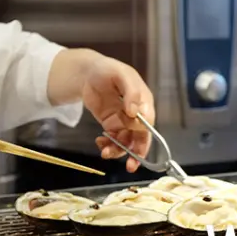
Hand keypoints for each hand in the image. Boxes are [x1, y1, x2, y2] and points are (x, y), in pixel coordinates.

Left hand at [82, 57, 154, 171]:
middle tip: (130, 165)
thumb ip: (131, 92)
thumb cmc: (108, 70)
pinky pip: (113, 140)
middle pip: (141, 137)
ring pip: (126, 142)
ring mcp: (124, 121)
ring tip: (105, 153)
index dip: (142, 133)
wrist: (88, 73)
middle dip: (136, 152)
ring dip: (118, 151)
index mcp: (144, 101)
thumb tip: (135, 111)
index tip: (135, 143)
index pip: (148, 122)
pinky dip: (108, 145)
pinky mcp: (111, 125)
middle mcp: (137, 114)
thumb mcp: (121, 75)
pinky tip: (100, 143)